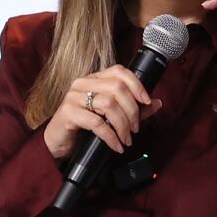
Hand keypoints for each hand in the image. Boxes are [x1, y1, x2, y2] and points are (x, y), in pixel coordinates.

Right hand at [43, 64, 158, 160]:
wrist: (59, 142)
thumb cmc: (85, 127)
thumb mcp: (112, 117)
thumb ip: (134, 109)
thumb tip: (157, 103)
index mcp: (95, 79)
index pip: (119, 71)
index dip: (136, 85)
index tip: (146, 102)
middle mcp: (83, 84)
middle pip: (117, 88)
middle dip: (132, 111)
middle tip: (135, 129)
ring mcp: (73, 97)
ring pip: (108, 104)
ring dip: (122, 125)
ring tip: (126, 139)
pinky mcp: (67, 112)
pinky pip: (96, 122)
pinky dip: (111, 136)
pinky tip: (116, 146)